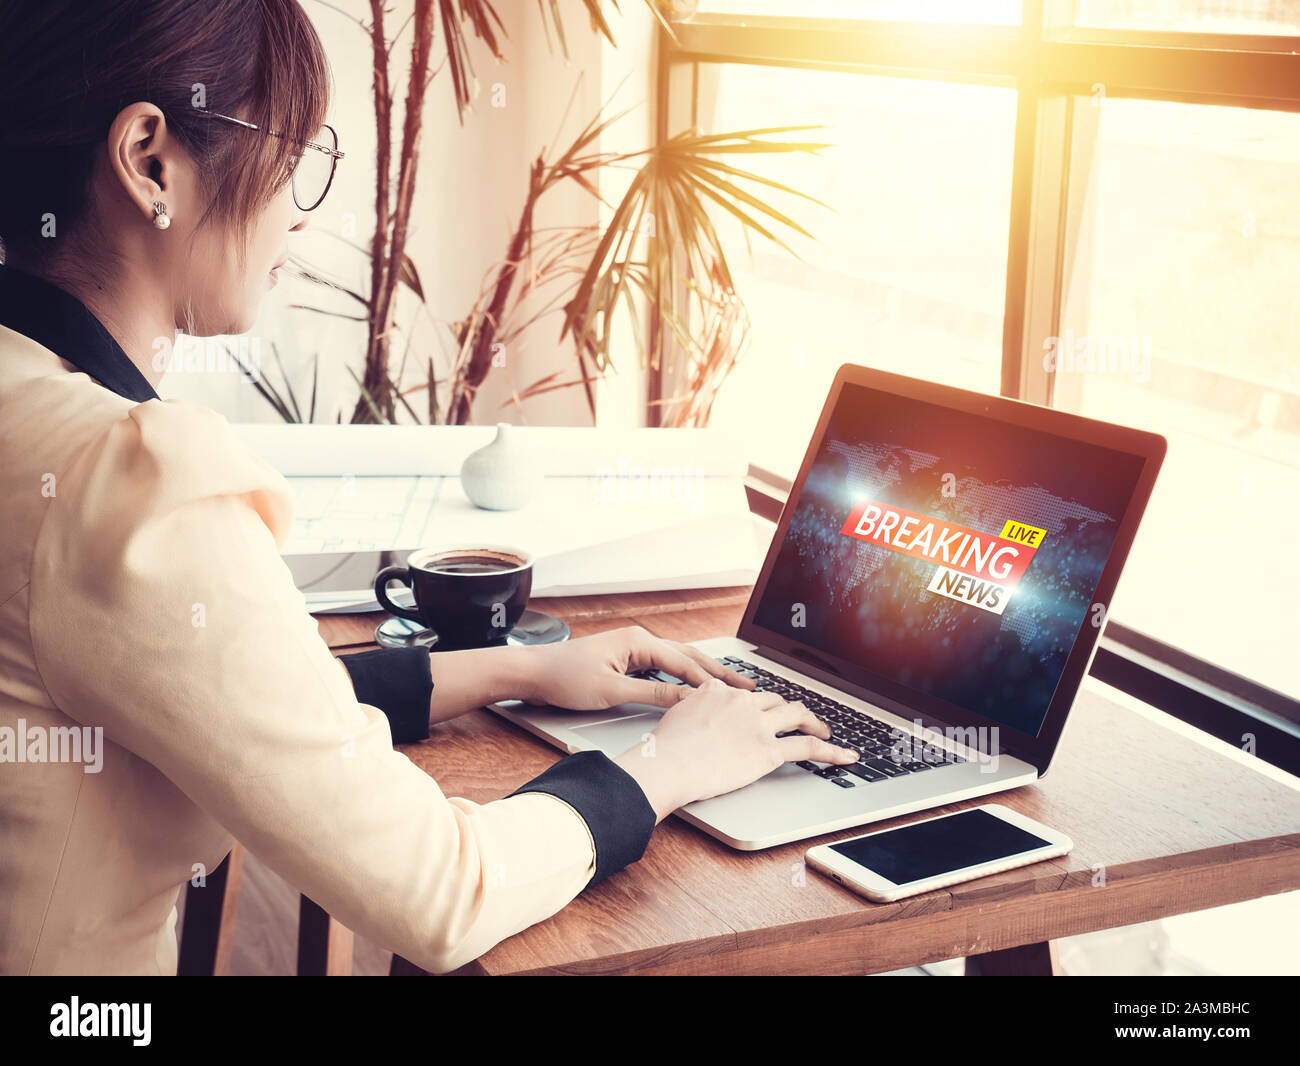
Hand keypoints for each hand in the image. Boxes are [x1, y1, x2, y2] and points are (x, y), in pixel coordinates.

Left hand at [516, 624, 756, 710]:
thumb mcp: (612, 691)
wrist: (532, 673)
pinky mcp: (627, 660)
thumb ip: (653, 695)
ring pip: (678, 661)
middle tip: (748, 685)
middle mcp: (640, 640)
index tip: (736, 695)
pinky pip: (663, 668)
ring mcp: (634, 649)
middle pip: (688, 657)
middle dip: (718, 673)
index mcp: (639, 642)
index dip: (712, 681)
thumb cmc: (565, 678)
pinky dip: (683, 678)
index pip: (685, 663)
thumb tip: (688, 701)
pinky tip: (694, 688)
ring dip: (703, 674)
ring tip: (730, 686)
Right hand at [614, 678, 859, 818]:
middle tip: (799, 719)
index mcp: (716, 690)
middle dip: (790, 709)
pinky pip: (808, 747)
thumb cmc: (662, 749)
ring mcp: (757, 724)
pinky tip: (844, 757)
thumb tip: (695, 721)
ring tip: (825, 731)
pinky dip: (832, 751)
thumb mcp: (674, 717)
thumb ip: (692, 712)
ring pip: (797, 714)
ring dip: (815, 722)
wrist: (667, 763)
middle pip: (775, 699)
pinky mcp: (768, 750)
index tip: (762, 711)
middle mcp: (741, 702)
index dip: (757, 704)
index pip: (744, 693)